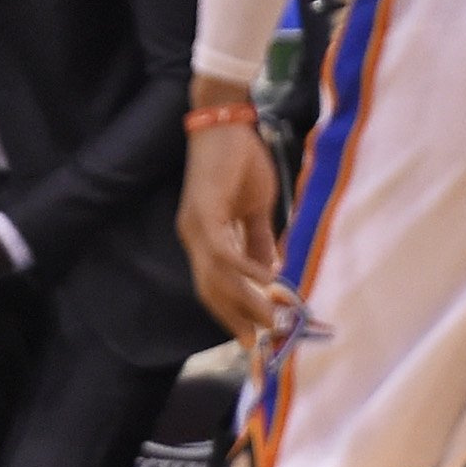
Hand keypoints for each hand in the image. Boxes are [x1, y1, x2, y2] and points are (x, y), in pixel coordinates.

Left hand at [178, 112, 292, 346]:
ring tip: (272, 321)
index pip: (213, 287)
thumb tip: (270, 273)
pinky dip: (246, 270)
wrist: (225, 123)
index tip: (252, 338)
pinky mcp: (205, 212)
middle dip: (236, 320)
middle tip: (258, 344)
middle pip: (210, 292)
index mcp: (202, 238)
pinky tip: (267, 281)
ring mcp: (196, 227)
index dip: (232, 314)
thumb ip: (259, 241)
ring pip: (217, 278)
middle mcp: (193, 238)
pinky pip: (225, 252)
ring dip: (245, 302)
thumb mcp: (255, 209)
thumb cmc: (240, 160)